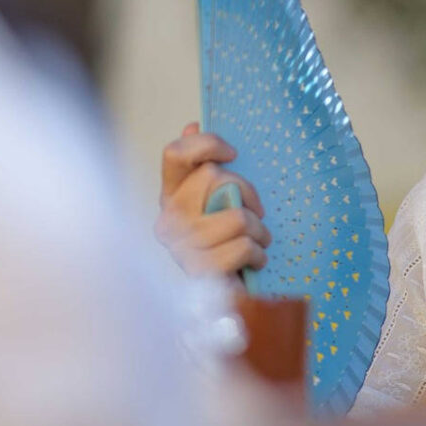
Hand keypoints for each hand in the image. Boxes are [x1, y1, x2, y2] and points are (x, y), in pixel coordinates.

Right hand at [156, 123, 269, 276]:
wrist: (228, 299)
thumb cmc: (228, 241)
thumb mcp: (219, 200)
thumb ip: (205, 166)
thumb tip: (192, 125)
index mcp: (169, 196)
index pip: (175, 154)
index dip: (207, 144)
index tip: (233, 154)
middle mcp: (167, 219)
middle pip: (215, 178)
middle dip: (248, 194)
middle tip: (256, 214)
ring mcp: (179, 247)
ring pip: (237, 216)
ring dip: (259, 231)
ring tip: (258, 242)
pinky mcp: (198, 272)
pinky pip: (243, 246)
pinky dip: (258, 254)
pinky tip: (255, 261)